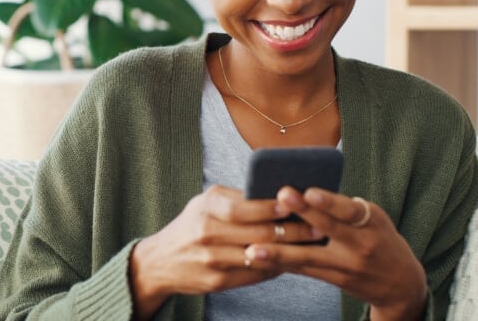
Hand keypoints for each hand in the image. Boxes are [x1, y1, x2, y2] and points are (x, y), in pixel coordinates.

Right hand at [129, 185, 324, 319]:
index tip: (295, 203)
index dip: (269, 207)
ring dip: (289, 251)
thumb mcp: (207, 202)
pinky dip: (274, 267)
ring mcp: (211, 261)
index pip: (242, 208)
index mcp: (206, 208)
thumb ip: (237, 198)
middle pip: (256, 233)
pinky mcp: (216, 282)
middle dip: (291, 230)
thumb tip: (277, 194)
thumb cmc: (192, 224)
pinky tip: (291, 260)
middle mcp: (206, 234)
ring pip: (259, 256)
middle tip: (317, 226)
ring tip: (312, 244)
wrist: (161, 261)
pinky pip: (253, 274)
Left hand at [244, 187, 427, 320]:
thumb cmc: (380, 237)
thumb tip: (305, 190)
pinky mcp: (335, 280)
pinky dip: (281, 263)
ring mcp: (346, 266)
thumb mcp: (373, 217)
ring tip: (252, 249)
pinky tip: (259, 259)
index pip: (349, 210)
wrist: (400, 283)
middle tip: (279, 199)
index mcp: (372, 222)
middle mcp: (360, 245)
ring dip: (279, 253)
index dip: (329, 202)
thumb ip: (344, 207)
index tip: (309, 191)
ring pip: (308, 257)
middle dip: (302, 215)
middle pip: (327, 230)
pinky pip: (304, 270)